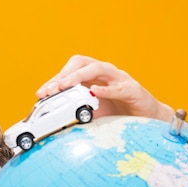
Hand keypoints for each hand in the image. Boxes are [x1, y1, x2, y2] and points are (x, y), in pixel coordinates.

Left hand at [35, 55, 173, 121]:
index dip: (54, 79)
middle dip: (63, 75)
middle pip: (81, 63)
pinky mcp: (133, 89)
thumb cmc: (117, 113)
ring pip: (98, 68)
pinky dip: (105, 89)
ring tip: (65, 86)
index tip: (41, 93)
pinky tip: (94, 92)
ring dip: (79, 76)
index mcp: (93, 76)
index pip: (70, 70)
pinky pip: (118, 87)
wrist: (147, 119)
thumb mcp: (91, 113)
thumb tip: (51, 123)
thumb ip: (74, 113)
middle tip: (51, 90)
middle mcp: (105, 73)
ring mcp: (119, 79)